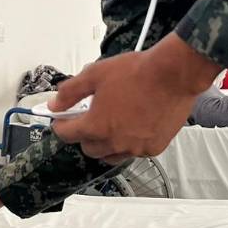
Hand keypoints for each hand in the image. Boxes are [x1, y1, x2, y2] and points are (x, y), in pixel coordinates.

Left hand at [50, 33, 220, 160]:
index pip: (67, 135)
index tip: (61, 121)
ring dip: (106, 143)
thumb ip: (70, 92)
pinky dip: (130, 143)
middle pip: (88, 148)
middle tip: (89, 119)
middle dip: (84, 135)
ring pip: (111, 155)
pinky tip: (133, 126)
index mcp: (96, 126)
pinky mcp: (154, 148)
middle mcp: (114, 142)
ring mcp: (135, 148)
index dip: (61, 126)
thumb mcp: (95, 74)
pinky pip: (134, 152)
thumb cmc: (138, 72)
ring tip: (111, 124)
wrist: (173, 74)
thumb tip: (55, 104)